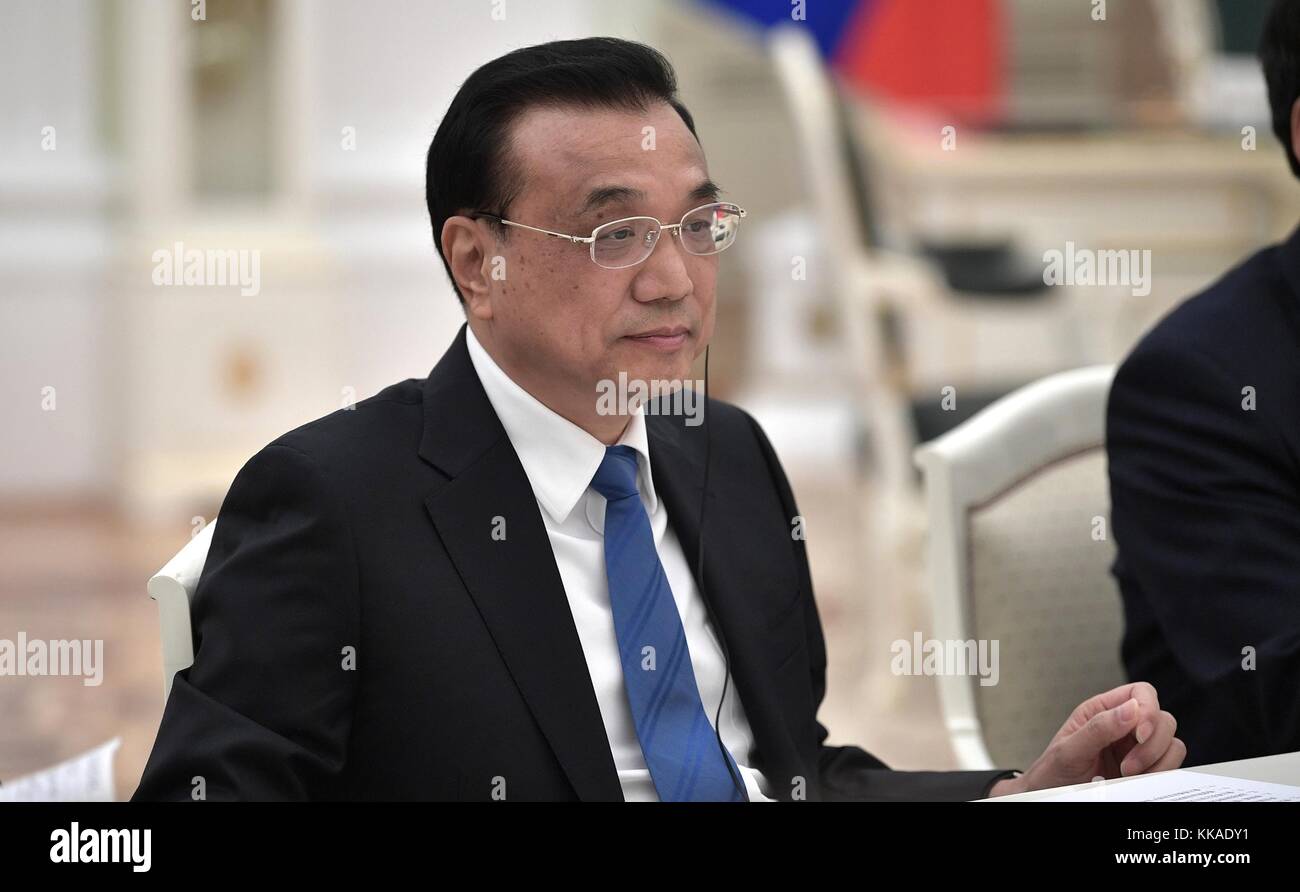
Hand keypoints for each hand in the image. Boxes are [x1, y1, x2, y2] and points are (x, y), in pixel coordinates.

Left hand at [988, 681, 1185, 796]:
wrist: (1051, 797)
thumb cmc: (1053, 772)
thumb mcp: (1069, 749)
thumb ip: (1098, 727)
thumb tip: (1131, 708)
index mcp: (1103, 710)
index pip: (1141, 693)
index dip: (1149, 709)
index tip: (1140, 734)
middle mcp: (1124, 727)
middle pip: (1163, 719)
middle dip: (1152, 744)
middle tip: (1128, 766)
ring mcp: (1137, 749)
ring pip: (1172, 743)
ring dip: (1157, 761)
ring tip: (1128, 775)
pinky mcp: (1145, 770)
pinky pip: (1170, 765)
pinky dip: (1161, 773)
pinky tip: (1138, 781)